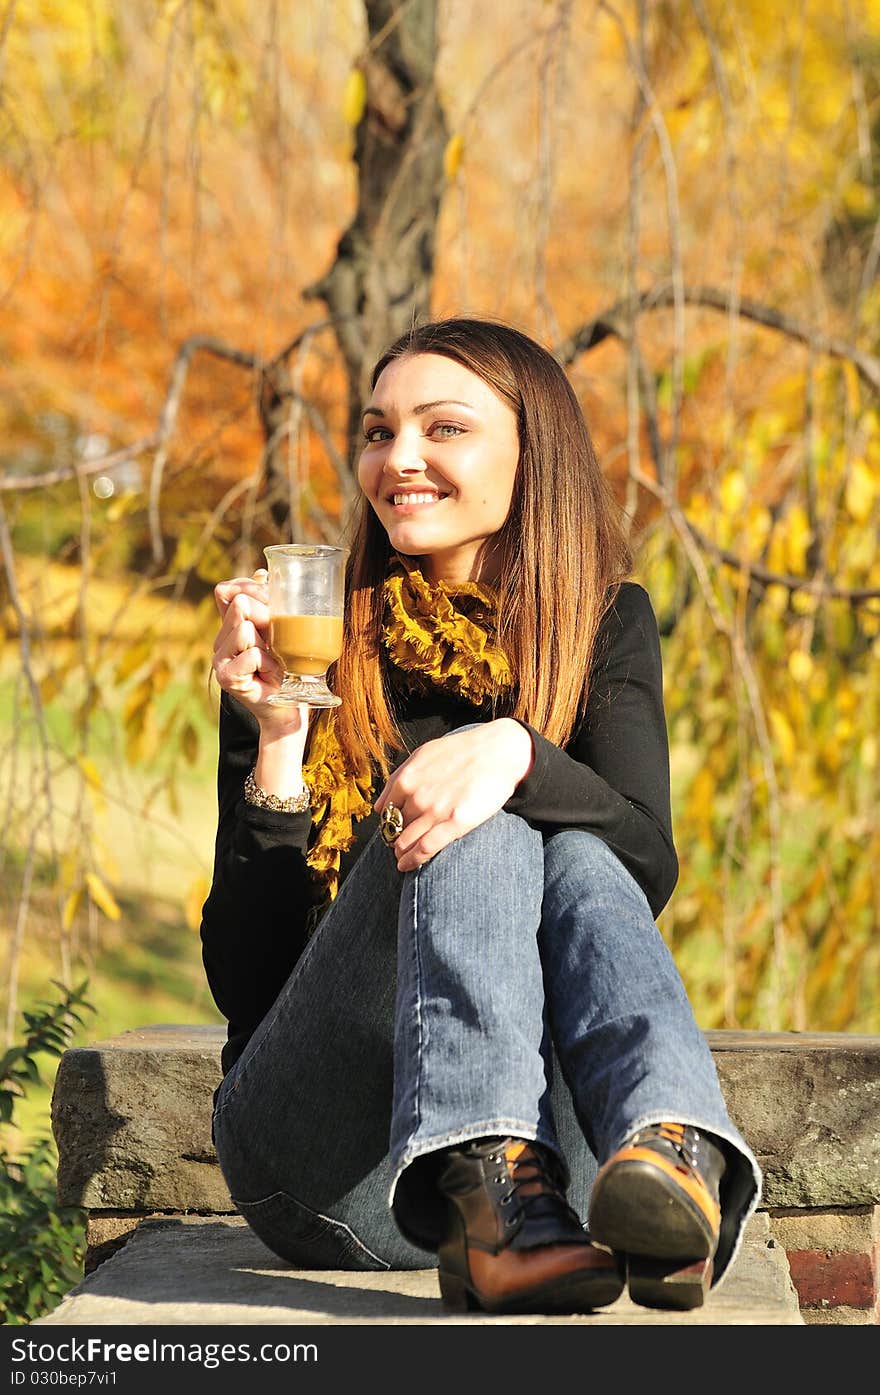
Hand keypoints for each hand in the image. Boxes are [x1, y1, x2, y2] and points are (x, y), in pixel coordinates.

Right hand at [212, 569, 308, 739]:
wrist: (286, 708)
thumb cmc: (286, 668)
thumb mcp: (280, 632)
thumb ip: (268, 604)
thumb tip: (262, 572)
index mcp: (230, 626)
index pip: (226, 591)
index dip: (248, 588)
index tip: (268, 597)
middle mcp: (220, 640)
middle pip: (240, 606)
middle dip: (267, 618)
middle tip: (278, 643)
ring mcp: (219, 659)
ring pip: (246, 630)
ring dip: (270, 647)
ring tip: (274, 663)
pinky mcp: (225, 678)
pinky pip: (252, 655)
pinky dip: (270, 665)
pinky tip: (270, 677)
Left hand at [373, 720, 533, 871]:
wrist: (497, 752)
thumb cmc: (462, 752)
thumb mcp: (423, 754)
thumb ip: (399, 777)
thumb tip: (380, 806)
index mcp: (406, 779)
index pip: (386, 811)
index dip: (388, 824)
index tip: (392, 830)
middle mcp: (416, 796)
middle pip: (395, 828)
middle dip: (394, 838)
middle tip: (398, 845)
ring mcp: (435, 811)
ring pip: (406, 841)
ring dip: (401, 853)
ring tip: (402, 858)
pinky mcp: (455, 823)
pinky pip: (425, 848)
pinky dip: (412, 860)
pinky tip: (406, 865)